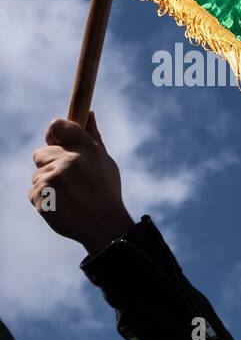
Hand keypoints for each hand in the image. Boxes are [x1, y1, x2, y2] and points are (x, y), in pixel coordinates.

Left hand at [30, 112, 134, 254]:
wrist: (105, 227)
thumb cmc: (106, 192)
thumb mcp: (105, 162)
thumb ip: (92, 137)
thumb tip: (88, 112)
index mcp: (86, 149)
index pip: (57, 126)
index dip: (55, 135)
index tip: (57, 144)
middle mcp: (69, 161)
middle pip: (41, 153)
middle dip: (50, 165)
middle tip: (70, 181)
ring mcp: (53, 179)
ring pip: (37, 174)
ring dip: (48, 184)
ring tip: (69, 197)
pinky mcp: (41, 196)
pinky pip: (34, 191)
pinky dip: (44, 199)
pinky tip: (62, 205)